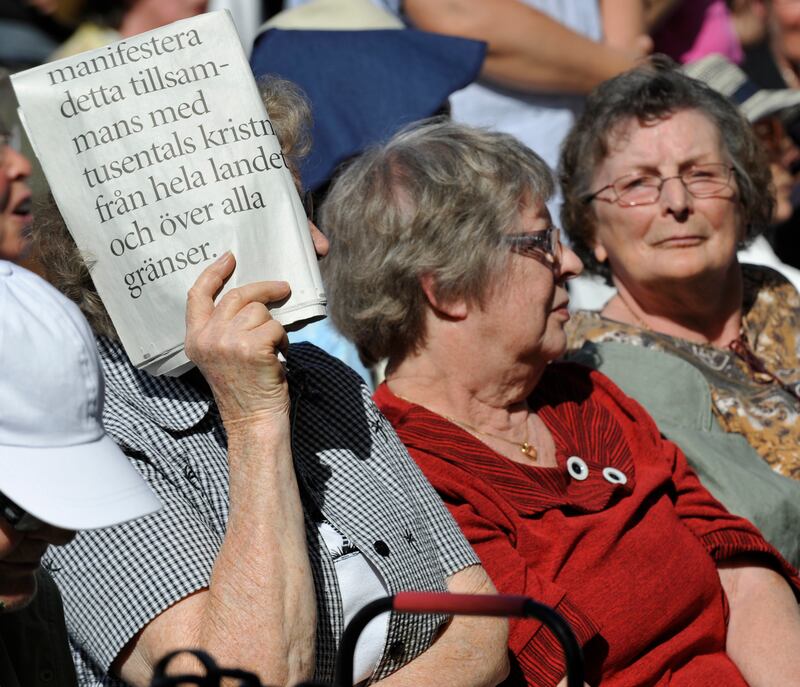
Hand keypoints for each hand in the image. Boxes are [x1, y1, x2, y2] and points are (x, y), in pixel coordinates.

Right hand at [185, 252, 291, 426]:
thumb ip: (223, 329)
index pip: (197, 295)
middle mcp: (207, 338)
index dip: (214, 273)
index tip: (230, 257)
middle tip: (283, 288)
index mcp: (195, 339)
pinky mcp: (252, 347)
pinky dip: (284, 340)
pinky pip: (276, 327)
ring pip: (260, 311)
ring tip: (274, 348)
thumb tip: (249, 298)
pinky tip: (280, 357)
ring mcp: (228, 341)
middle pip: (238, 295)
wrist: (253, 421)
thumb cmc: (244, 389)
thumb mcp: (220, 357)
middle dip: (264, 290)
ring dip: (274, 326)